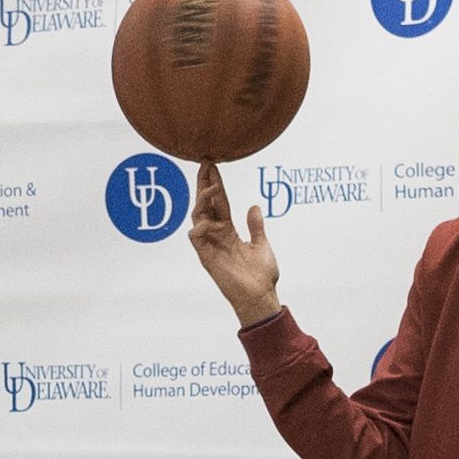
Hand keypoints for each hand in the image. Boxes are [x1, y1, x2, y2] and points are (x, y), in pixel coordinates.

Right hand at [186, 164, 281, 325]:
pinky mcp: (206, 257)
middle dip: (204, 184)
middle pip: (205, 204)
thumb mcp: (262, 244)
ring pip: (198, 216)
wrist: (260, 295)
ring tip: (210, 187)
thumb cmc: (261, 275)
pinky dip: (200, 227)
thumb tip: (253, 206)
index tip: (212, 165)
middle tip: (204, 163)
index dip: (215, 184)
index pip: (219, 202)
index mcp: (229, 231)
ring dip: (202, 200)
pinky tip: (209, 221)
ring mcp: (210, 245)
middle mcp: (217, 235)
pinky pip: (196, 237)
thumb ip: (255, 226)